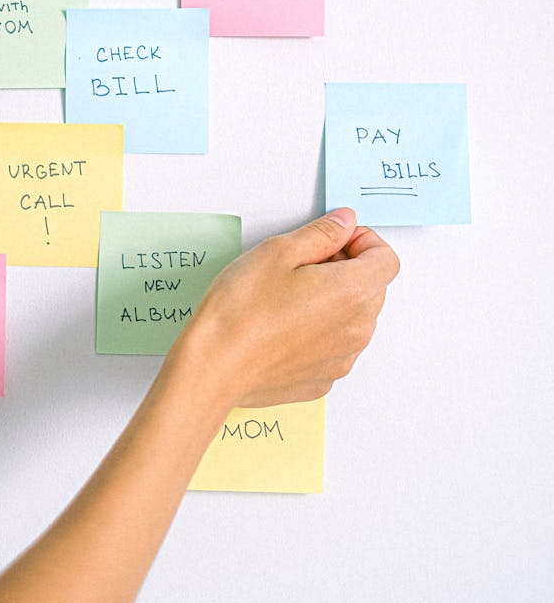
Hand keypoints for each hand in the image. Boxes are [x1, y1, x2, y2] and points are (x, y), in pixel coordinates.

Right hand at [170, 208, 399, 410]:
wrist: (215, 367)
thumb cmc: (241, 310)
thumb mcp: (278, 251)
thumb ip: (322, 233)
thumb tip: (345, 223)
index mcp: (352, 292)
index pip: (387, 259)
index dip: (364, 242)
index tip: (337, 239)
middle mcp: (357, 330)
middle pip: (373, 288)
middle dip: (349, 269)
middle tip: (305, 264)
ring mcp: (342, 359)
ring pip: (355, 318)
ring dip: (335, 301)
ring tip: (290, 296)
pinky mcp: (323, 379)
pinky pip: (335, 346)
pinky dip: (320, 331)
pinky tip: (284, 325)